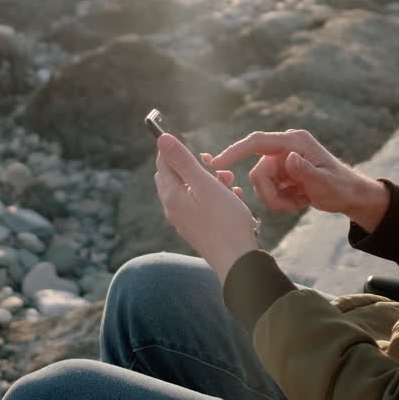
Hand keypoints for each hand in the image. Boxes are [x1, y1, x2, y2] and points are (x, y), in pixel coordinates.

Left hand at [154, 134, 259, 282]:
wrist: (237, 261)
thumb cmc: (224, 221)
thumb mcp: (205, 184)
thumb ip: (183, 160)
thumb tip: (161, 138)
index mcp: (171, 195)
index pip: (164, 163)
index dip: (176, 149)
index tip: (195, 145)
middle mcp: (173, 208)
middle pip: (175, 176)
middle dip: (194, 165)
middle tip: (214, 165)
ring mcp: (184, 220)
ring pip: (191, 190)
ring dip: (208, 180)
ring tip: (229, 180)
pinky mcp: (197, 228)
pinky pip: (200, 204)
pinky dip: (213, 196)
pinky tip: (232, 197)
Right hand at [212, 129, 389, 230]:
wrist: (350, 196)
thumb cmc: (341, 188)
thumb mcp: (325, 183)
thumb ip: (305, 171)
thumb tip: (287, 158)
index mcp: (295, 142)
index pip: (257, 143)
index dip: (235, 151)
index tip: (217, 163)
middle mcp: (285, 148)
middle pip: (259, 171)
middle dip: (270, 193)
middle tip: (291, 206)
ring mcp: (283, 161)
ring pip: (261, 183)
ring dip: (277, 200)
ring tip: (298, 203)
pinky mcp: (282, 173)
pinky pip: (268, 190)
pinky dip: (281, 201)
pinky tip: (299, 200)